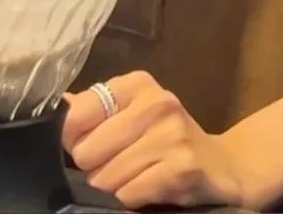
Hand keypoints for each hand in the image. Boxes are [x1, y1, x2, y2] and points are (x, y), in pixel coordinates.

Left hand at [64, 74, 250, 209]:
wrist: (224, 166)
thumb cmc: (168, 138)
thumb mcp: (134, 114)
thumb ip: (95, 109)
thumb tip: (58, 102)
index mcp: (138, 84)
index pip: (78, 113)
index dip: (76, 139)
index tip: (91, 147)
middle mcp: (157, 103)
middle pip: (88, 151)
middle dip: (95, 168)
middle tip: (118, 166)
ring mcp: (172, 135)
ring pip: (106, 178)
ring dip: (114, 187)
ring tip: (135, 178)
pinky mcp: (182, 169)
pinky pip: (129, 194)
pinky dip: (132, 199)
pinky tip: (149, 189)